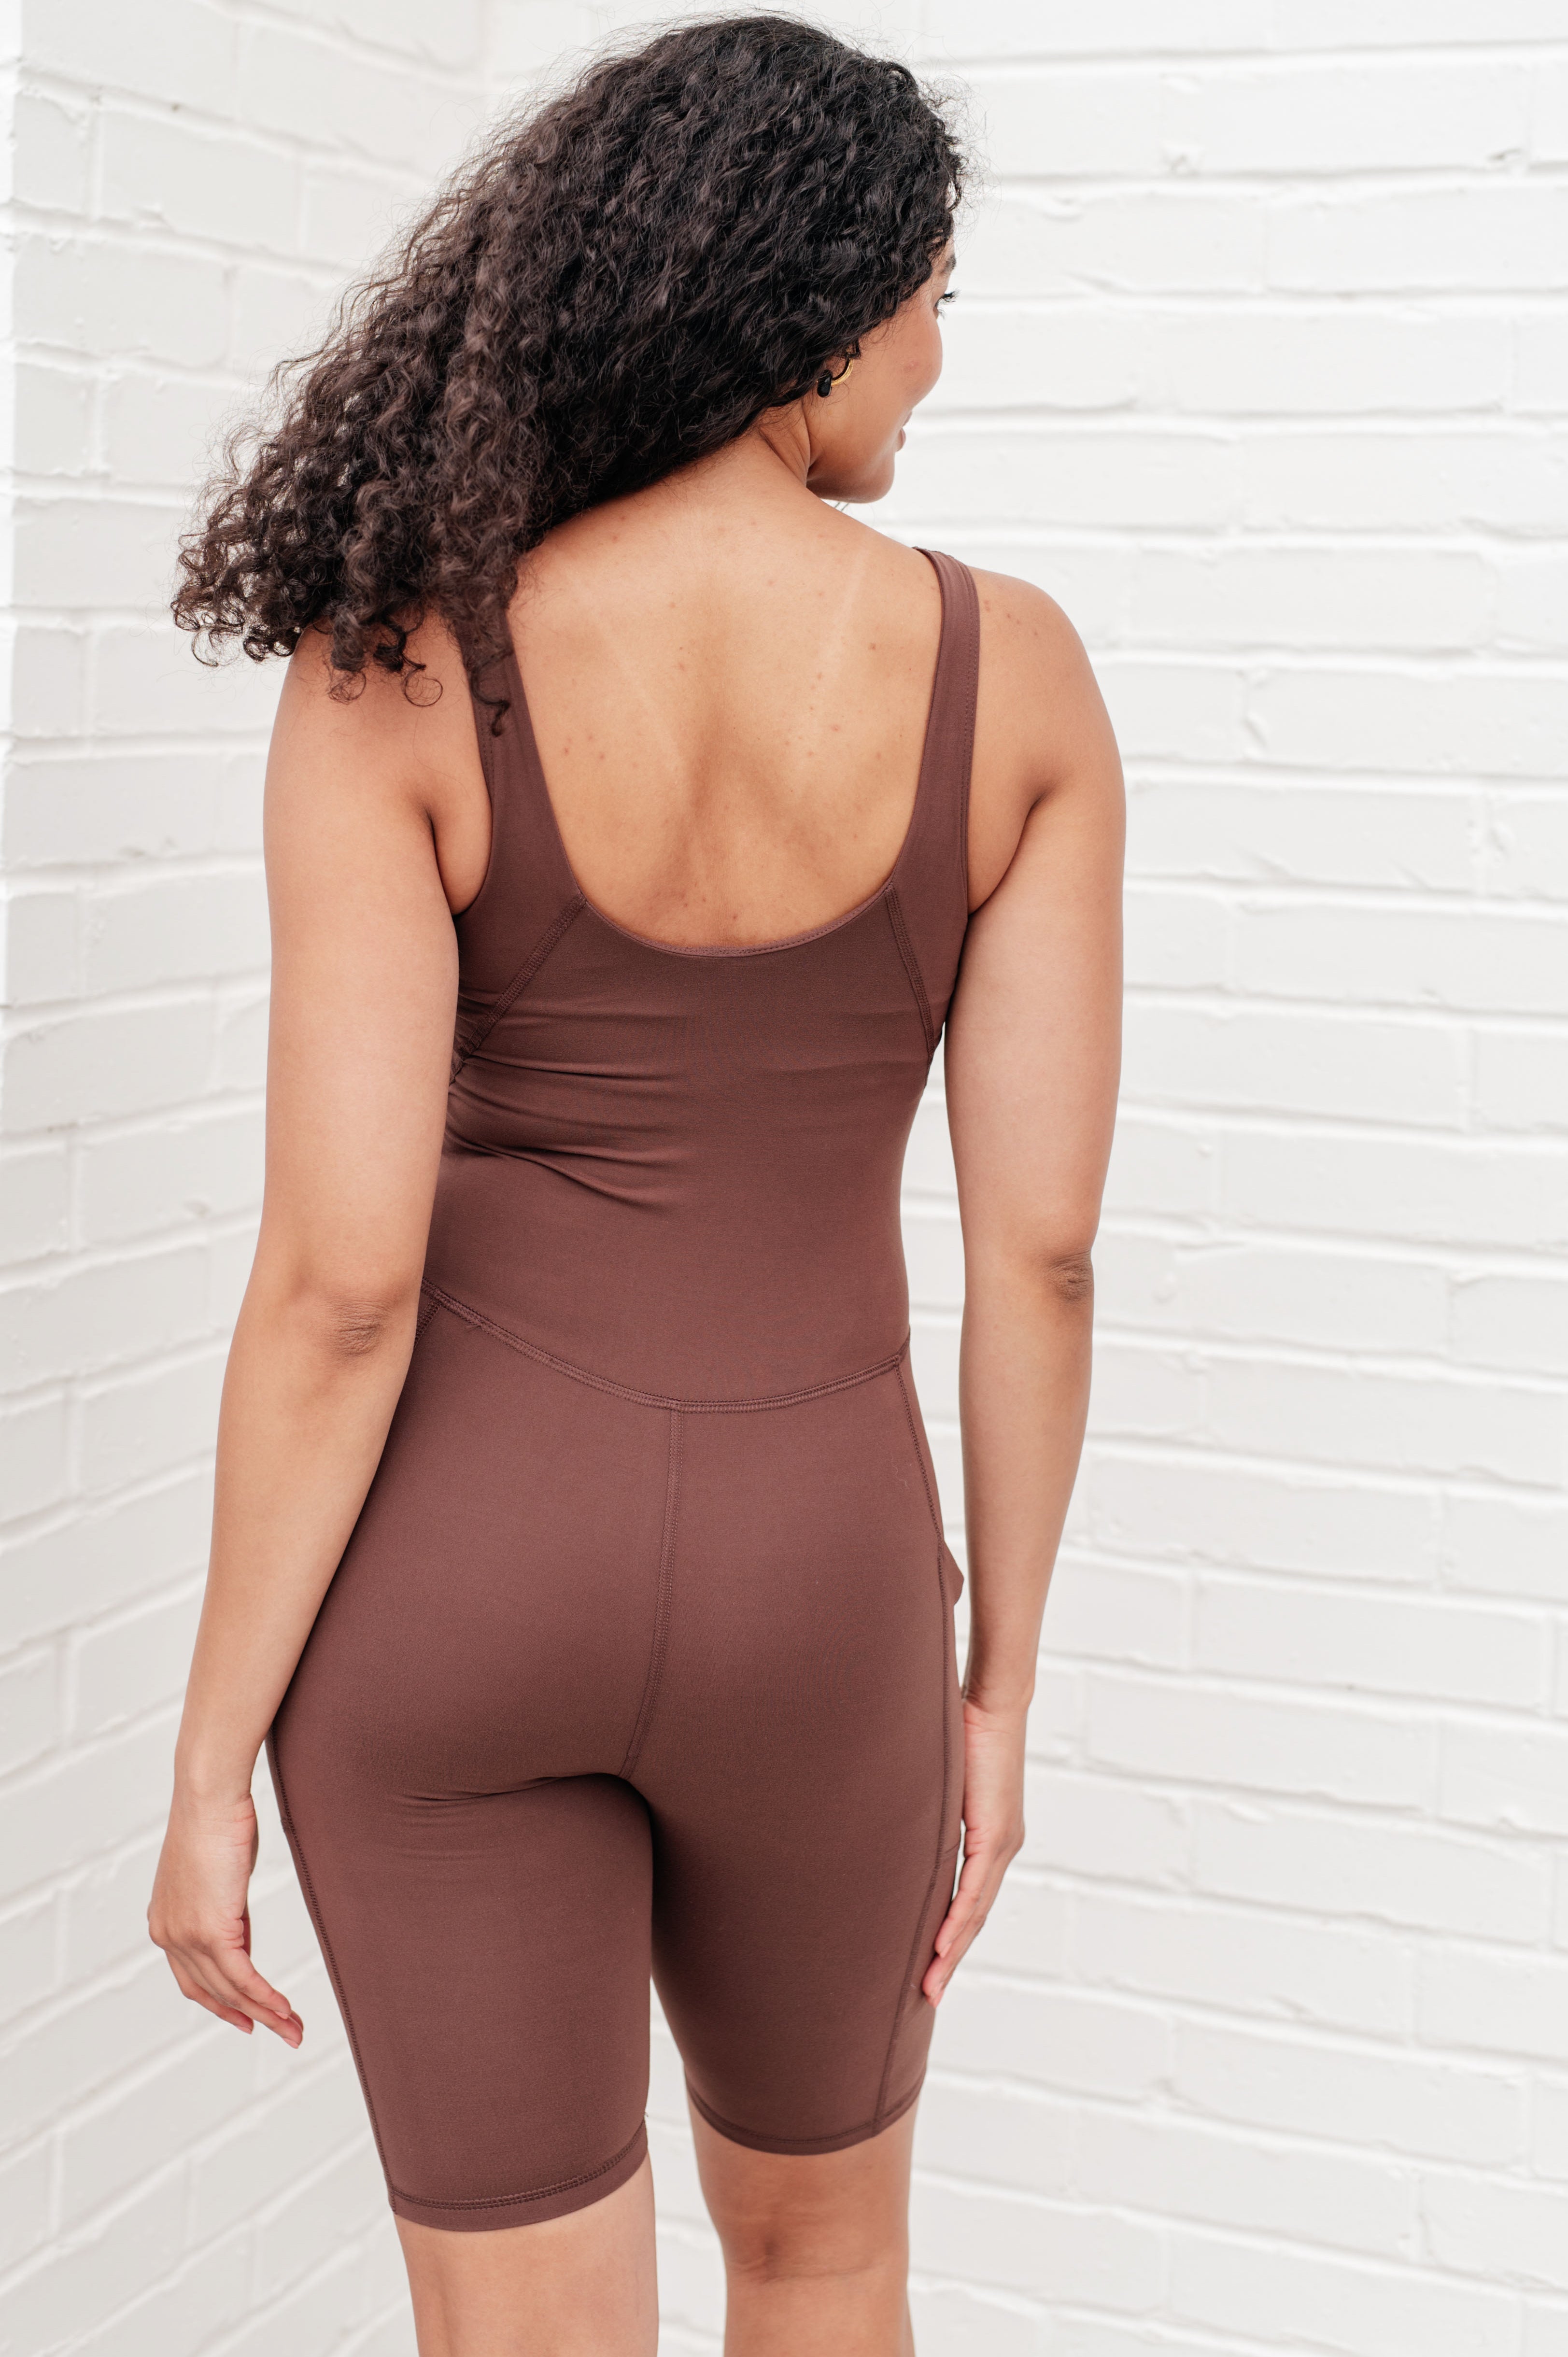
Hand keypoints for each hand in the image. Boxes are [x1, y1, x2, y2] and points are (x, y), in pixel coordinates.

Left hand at [148, 1788, 302, 2043]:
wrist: (209, 1796)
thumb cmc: (217, 1820)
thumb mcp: (219, 1875)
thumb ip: (225, 1912)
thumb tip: (241, 1937)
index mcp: (165, 1922)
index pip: (193, 1978)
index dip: (222, 2003)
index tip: (247, 2018)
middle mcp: (168, 1935)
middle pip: (212, 1992)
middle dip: (249, 2016)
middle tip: (282, 2032)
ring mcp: (185, 1936)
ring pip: (229, 1990)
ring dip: (265, 2013)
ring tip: (294, 2029)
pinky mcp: (210, 1930)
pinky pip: (241, 1976)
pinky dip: (265, 1997)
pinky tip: (285, 2009)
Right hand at [922, 1698, 1025, 2005]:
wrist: (993, 1702)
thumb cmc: (964, 1729)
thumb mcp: (938, 1781)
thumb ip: (923, 1807)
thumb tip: (889, 1819)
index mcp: (991, 1838)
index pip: (970, 1898)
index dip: (952, 1936)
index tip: (930, 1967)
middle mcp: (1002, 1847)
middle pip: (975, 1917)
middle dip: (950, 1959)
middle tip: (928, 1995)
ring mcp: (1002, 1843)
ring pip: (975, 1911)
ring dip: (951, 1951)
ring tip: (930, 1985)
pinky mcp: (996, 1834)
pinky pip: (975, 1889)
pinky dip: (958, 1921)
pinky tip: (940, 1948)